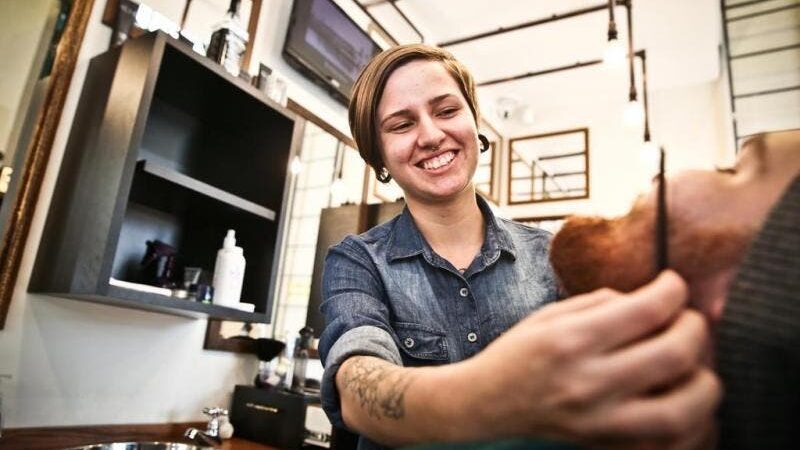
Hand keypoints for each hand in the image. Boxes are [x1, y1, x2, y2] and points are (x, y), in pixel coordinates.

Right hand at [459, 270, 720, 448]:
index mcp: (571, 339)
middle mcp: (588, 381)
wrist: (486, 403)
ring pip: (682, 409)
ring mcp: (599, 419)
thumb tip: (652, 300)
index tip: (674, 284)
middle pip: (673, 354)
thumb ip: (602, 303)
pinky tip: (683, 396)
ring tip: (695, 365)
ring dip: (704, 381)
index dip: (674, 289)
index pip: (646, 309)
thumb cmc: (519, 353)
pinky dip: (689, 419)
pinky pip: (667, 439)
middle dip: (695, 328)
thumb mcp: (551, 314)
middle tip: (689, 320)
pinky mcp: (606, 443)